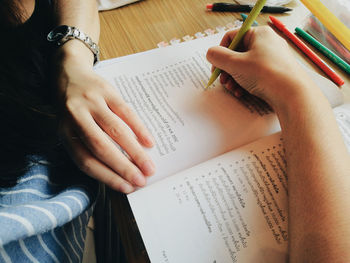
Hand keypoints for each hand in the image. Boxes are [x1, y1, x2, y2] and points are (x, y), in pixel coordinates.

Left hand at [53, 41, 154, 192]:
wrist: (69, 72)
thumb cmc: (74, 109)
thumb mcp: (72, 128)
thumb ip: (89, 146)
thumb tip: (119, 171)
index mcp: (64, 132)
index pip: (86, 161)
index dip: (108, 177)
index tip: (127, 188)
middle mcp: (75, 117)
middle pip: (101, 148)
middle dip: (123, 168)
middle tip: (142, 181)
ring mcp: (91, 102)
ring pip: (116, 131)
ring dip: (134, 151)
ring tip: (149, 167)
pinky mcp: (106, 90)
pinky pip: (126, 112)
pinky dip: (139, 128)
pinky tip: (149, 142)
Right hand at [206, 26, 314, 108]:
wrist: (292, 95)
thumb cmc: (266, 74)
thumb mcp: (236, 64)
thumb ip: (218, 57)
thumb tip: (211, 53)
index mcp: (259, 34)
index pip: (232, 37)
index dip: (220, 52)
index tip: (215, 66)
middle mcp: (266, 43)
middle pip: (237, 53)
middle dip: (227, 69)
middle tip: (223, 81)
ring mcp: (272, 59)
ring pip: (244, 66)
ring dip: (234, 79)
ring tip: (232, 89)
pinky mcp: (274, 73)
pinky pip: (254, 75)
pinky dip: (245, 84)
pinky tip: (241, 93)